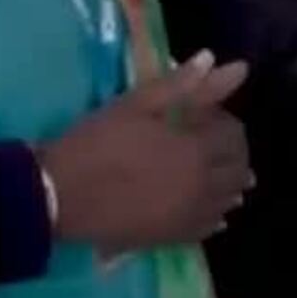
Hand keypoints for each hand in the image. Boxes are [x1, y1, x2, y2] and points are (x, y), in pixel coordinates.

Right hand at [39, 51, 253, 256]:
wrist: (58, 196)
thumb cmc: (97, 143)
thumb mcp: (137, 105)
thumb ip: (181, 84)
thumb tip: (214, 58)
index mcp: (198, 149)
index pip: (233, 134)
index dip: (223, 120)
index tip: (203, 114)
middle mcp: (204, 186)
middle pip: (238, 168)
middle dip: (232, 151)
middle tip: (209, 140)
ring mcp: (190, 216)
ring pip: (229, 199)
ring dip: (228, 181)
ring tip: (210, 169)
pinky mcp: (173, 238)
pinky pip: (209, 226)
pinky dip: (215, 212)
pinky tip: (207, 206)